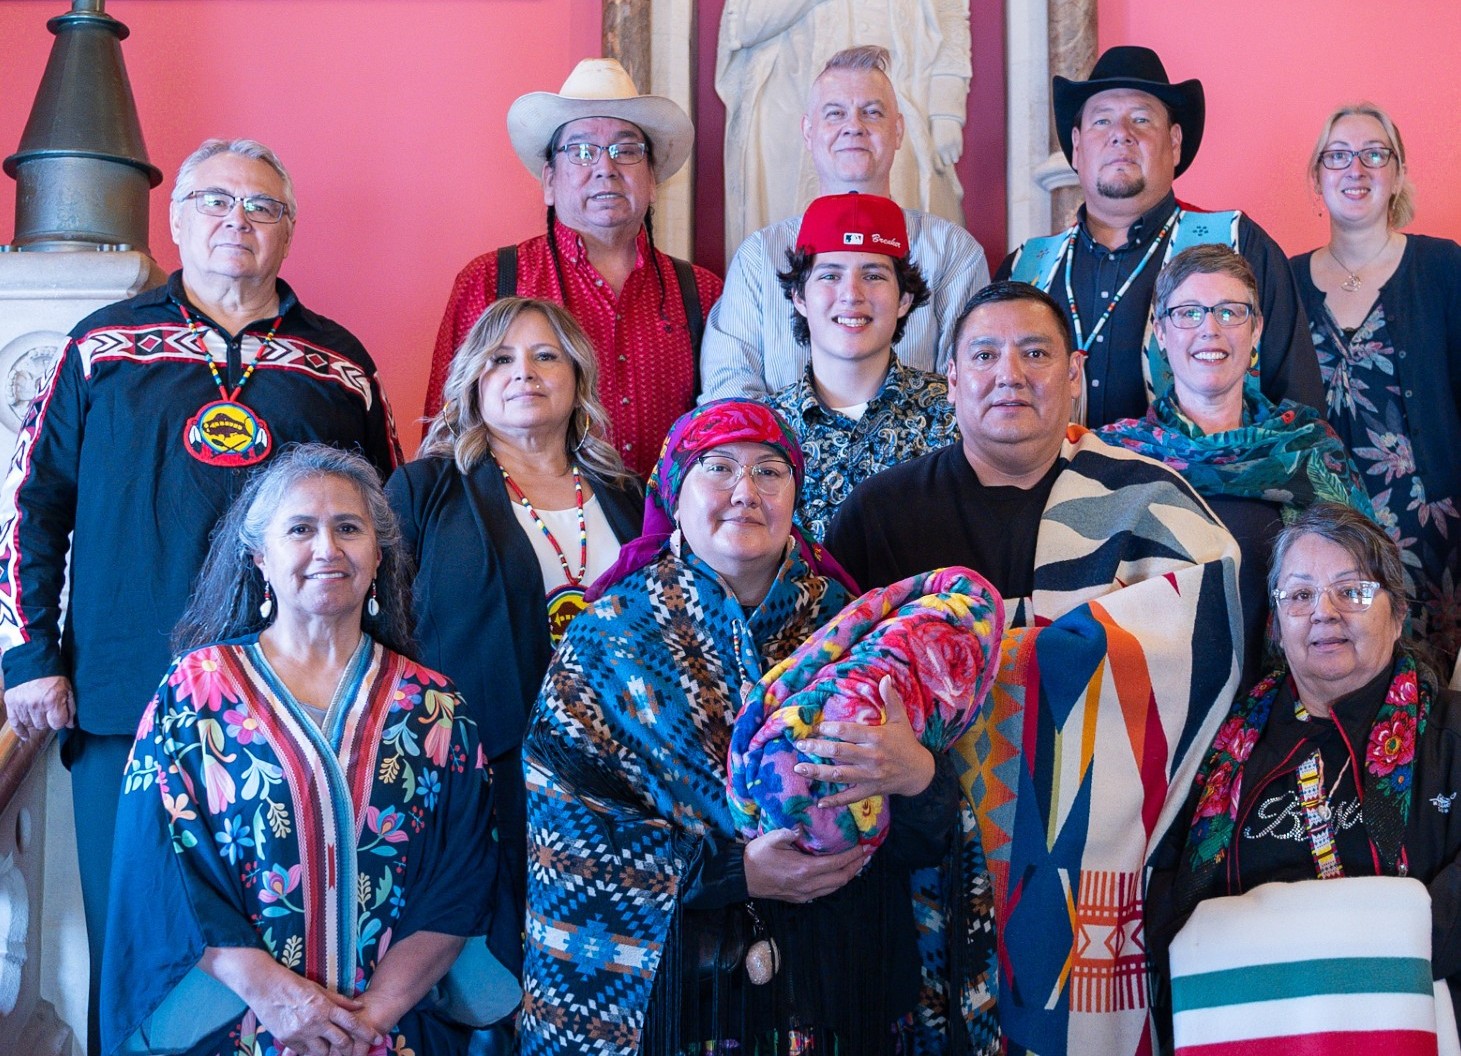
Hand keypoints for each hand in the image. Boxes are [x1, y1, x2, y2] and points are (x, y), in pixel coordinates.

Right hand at [4, 675, 73, 741]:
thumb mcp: (68, 688)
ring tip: (39, 711)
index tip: (60, 715)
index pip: (57, 724)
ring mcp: (21, 704)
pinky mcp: (11, 703)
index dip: (59, 721)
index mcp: (51, 701)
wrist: (32, 660)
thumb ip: (70, 707)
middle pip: (43, 725)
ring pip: (30, 724)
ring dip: (35, 720)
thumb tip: (70, 725)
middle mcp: (35, 705)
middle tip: (49, 710)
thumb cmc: (53, 674)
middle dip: (47, 720)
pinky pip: (14, 722)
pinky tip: (25, 735)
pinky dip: (20, 730)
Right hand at [245, 964, 379, 1055]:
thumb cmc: (293, 984)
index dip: (367, 1033)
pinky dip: (311, 1050)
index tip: (378, 1038)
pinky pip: (305, 1052)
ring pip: (322, 1052)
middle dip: (349, 1047)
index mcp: (325, 1007)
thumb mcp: (319, 989)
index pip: (352, 1023)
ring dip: (328, 1051)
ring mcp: (301, 1033)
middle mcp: (315, 1022)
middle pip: (341, 1043)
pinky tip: (313, 1045)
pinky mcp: (288, 1040)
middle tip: (352, 1048)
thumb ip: (340, 1000)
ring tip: (330, 1047)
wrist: (265, 987)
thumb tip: (359, 1007)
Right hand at [744, 828, 867, 902]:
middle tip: (866, 855)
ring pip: (833, 888)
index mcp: (804, 869)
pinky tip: (836, 874)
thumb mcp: (774, 837)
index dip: (852, 856)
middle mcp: (807, 885)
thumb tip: (805, 827)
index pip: (836, 864)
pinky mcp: (798, 898)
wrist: (740, 877)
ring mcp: (803, 894)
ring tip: (856, 864)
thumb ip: (792, 832)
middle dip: (855, 867)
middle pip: (840, 879)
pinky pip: (823, 892)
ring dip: (847, 876)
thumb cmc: (757, 855)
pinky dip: (834, 883)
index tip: (863, 847)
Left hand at [792, 676, 934, 807]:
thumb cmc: (906, 743)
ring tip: (799, 768)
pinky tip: (819, 801)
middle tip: (800, 744)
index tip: (817, 727)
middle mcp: (871, 757)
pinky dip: (835, 801)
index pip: (850, 732)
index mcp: (877, 738)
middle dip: (817, 748)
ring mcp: (870, 776)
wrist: (920, 773)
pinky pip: (850, 796)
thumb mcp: (900, 720)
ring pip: (840, 774)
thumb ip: (890, 699)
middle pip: (840, 752)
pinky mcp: (870, 790)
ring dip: (818, 772)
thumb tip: (885, 678)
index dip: (832, 729)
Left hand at [932, 115, 963, 169]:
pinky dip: (958, 151)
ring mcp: (952, 145)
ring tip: (951, 152)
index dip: (940, 168)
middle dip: (947, 161)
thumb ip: (935, 151)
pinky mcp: (959, 142)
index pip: (938, 165)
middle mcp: (943, 149)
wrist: (945, 117)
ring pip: (955, 159)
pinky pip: (960, 153)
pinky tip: (954, 146)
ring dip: (953, 157)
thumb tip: (939, 165)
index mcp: (935, 149)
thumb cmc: (937, 130)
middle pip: (947, 163)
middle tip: (946, 157)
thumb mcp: (933, 141)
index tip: (941, 169)